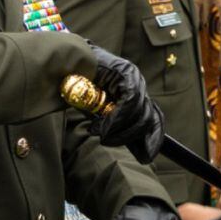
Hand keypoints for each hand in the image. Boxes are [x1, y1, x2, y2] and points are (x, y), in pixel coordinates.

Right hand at [90, 44, 164, 163]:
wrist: (66, 63)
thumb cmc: (81, 88)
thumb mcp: (101, 111)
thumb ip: (116, 123)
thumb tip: (135, 147)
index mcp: (136, 93)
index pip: (154, 118)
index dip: (153, 139)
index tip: (146, 156)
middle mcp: (138, 84)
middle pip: (147, 118)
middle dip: (129, 136)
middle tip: (107, 141)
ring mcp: (134, 76)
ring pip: (137, 111)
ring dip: (118, 129)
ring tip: (98, 132)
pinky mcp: (126, 72)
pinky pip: (128, 101)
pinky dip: (115, 118)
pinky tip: (100, 126)